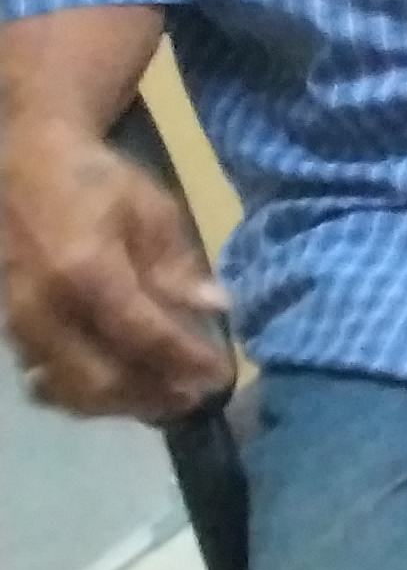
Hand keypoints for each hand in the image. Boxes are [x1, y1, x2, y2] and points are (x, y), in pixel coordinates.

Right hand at [0, 114, 234, 420]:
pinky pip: (44, 379)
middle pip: (100, 379)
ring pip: (68, 390)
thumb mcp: (152, 210)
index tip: (221, 374)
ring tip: (165, 400)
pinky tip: (119, 389)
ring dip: (120, 404)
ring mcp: (20, 324)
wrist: (24, 165)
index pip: (143, 335)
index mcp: (87, 271)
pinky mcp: (8, 331)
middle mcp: (47, 308)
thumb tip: (215, 306)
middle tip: (196, 397)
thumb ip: (177, 266)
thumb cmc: (96, 182)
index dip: (185, 360)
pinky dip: (83, 394)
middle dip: (153, 396)